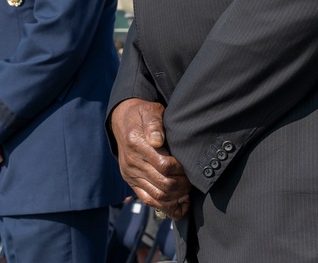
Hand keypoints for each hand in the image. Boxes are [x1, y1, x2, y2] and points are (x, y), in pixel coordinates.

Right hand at [110, 99, 191, 219]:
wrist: (123, 121)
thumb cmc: (143, 114)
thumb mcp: (150, 111)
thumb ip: (155, 123)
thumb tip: (158, 140)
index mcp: (136, 144)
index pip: (164, 166)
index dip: (182, 169)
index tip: (192, 165)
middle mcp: (132, 163)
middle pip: (163, 184)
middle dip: (183, 185)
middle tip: (194, 179)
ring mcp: (130, 175)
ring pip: (158, 197)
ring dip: (177, 197)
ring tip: (189, 191)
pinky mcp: (131, 182)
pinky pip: (149, 200)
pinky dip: (167, 207)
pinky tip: (181, 204)